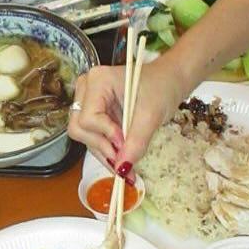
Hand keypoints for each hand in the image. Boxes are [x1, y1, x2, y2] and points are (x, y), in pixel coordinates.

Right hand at [68, 60, 183, 172]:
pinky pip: (93, 137)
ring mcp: (88, 101)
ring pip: (84, 136)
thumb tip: (122, 168)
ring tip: (127, 167)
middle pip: (80, 128)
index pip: (88, 118)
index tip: (125, 145)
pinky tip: (123, 159)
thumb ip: (136, 142)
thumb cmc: (161, 88)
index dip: (106, 135)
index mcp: (98, 80)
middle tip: (124, 163)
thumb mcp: (152, 115)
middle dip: (102, 147)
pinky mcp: (94, 114)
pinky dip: (107, 150)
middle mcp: (86, 89)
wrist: (169, 82)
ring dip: (104, 153)